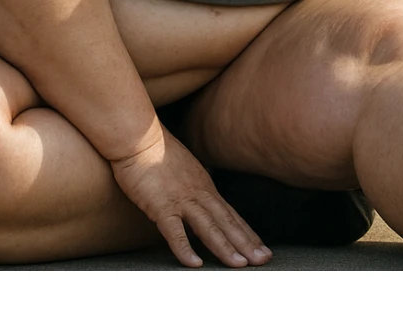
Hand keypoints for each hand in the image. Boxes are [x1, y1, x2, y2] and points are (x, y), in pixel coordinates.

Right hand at [110, 127, 271, 267]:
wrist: (139, 136)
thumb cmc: (157, 151)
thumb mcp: (185, 168)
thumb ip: (196, 183)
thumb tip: (203, 193)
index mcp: (204, 185)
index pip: (230, 214)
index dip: (246, 233)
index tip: (262, 248)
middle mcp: (198, 193)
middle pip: (226, 221)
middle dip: (246, 243)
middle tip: (263, 260)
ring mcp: (181, 199)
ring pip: (208, 226)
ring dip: (224, 246)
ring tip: (239, 265)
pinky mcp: (161, 205)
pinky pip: (174, 230)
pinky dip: (184, 247)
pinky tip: (194, 263)